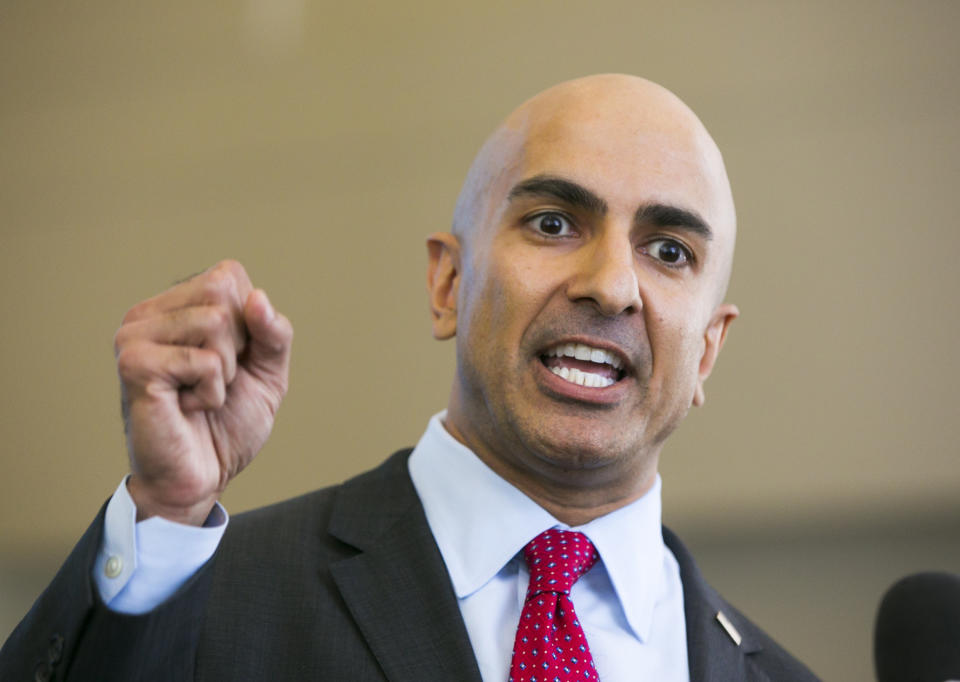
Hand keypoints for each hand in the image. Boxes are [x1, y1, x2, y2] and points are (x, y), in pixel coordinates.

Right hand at [113, 260, 292, 524]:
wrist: (199, 478)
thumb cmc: (228, 424)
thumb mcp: (268, 371)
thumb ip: (273, 332)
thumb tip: (258, 299)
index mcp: (175, 304)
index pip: (230, 275)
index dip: (249, 322)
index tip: (229, 360)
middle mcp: (148, 312)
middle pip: (223, 293)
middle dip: (238, 344)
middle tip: (213, 379)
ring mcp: (135, 335)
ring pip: (216, 322)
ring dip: (224, 372)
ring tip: (198, 394)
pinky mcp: (134, 364)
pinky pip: (206, 361)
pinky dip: (211, 393)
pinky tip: (186, 407)